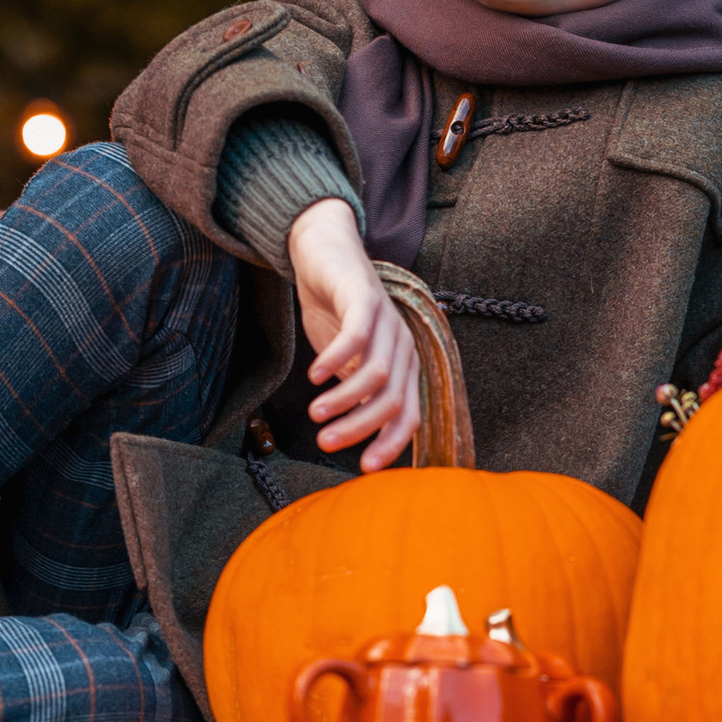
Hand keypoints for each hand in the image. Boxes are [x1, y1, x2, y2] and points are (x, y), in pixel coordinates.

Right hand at [287, 199, 419, 470]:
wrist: (325, 252)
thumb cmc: (336, 313)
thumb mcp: (347, 362)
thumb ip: (354, 394)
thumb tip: (349, 436)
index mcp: (403, 366)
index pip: (408, 415)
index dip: (389, 444)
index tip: (363, 469)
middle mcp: (402, 346)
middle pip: (392, 400)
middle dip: (360, 427)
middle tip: (325, 442)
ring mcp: (387, 321)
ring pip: (377, 373)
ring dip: (346, 399)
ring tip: (315, 413)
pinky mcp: (365, 297)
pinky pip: (357, 335)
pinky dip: (337, 359)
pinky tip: (314, 375)